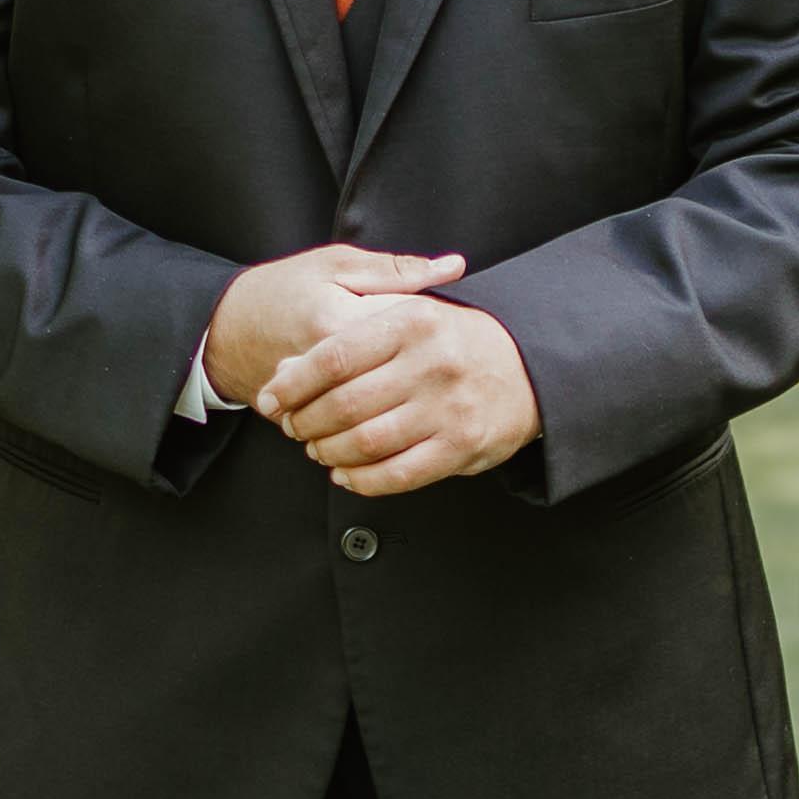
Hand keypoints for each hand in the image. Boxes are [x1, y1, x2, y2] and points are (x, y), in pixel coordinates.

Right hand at [202, 245, 467, 408]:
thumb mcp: (336, 263)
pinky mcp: (294, 415)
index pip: (405, 340)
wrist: (224, 328)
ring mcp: (305, 393)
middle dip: (415, 388)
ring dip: (388, 414)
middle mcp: (322, 361)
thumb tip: (455, 266)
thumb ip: (395, 269)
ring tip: (407, 404)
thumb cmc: (284, 286)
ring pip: (362, 416)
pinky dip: (356, 430)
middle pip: (389, 387)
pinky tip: (375, 422)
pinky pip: (333, 429)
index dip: (429, 343)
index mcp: (339, 317)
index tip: (441, 338)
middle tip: (429, 381)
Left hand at [262, 292, 543, 495]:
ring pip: (365, 443)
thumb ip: (349, 337)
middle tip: (294, 428)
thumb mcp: (405, 317)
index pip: (333, 357)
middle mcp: (432, 362)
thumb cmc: (451, 340)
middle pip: (343, 405)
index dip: (292, 384)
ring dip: (329, 453)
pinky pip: (397, 474)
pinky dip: (361, 480)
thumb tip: (287, 370)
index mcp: (412, 321)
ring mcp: (449, 407)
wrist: (528, 367)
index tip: (269, 399)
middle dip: (305, 423)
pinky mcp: (462, 447)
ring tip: (317, 449)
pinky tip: (346, 473)